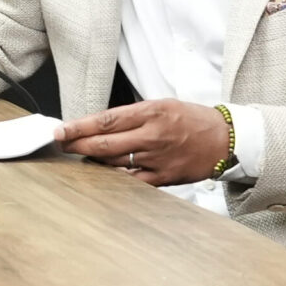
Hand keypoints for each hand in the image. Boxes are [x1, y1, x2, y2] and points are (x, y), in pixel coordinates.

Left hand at [55, 99, 228, 186]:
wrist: (225, 140)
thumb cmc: (192, 120)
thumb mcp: (163, 105)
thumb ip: (133, 115)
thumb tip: (100, 124)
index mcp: (151, 112)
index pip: (106, 120)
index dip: (79, 126)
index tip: (60, 130)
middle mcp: (152, 135)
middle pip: (105, 142)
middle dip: (77, 144)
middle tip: (60, 144)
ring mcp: (157, 158)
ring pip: (114, 161)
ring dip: (93, 159)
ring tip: (80, 155)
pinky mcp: (163, 176)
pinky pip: (131, 180)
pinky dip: (114, 178)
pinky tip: (102, 174)